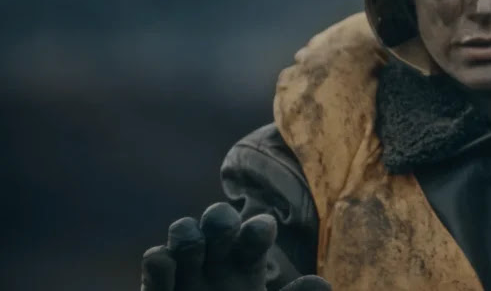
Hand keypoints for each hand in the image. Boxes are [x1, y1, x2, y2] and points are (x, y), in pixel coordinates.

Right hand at [141, 202, 329, 290]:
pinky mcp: (158, 288)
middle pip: (218, 220)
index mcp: (249, 264)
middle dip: (220, 218)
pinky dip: (159, 260)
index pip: (255, 234)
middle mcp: (218, 260)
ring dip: (188, 235)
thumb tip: (323, 284)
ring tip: (196, 253)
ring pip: (183, 231)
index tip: (261, 231)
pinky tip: (166, 265)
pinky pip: (156, 261)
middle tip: (224, 229)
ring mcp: (186, 271)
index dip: (258, 229)